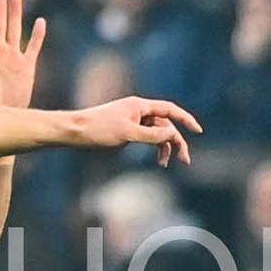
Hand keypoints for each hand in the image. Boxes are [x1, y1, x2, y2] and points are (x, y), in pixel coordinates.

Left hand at [75, 97, 201, 165]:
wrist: (73, 132)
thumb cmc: (97, 130)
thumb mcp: (127, 134)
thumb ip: (151, 135)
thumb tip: (172, 135)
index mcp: (139, 106)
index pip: (169, 110)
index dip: (185, 119)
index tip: (197, 131)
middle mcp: (137, 110)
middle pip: (164, 124)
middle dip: (176, 142)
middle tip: (184, 160)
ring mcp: (131, 120)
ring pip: (155, 133)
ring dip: (163, 147)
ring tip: (164, 164)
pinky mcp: (124, 130)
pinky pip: (145, 137)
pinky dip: (151, 147)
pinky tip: (154, 159)